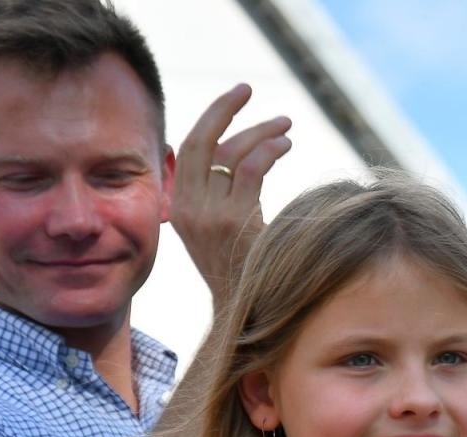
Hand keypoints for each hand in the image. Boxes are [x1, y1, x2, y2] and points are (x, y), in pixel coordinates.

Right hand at [172, 84, 291, 307]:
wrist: (248, 318)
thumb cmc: (245, 277)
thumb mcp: (220, 235)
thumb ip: (218, 198)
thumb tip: (225, 160)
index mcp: (180, 209)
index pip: (189, 150)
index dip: (209, 120)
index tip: (233, 100)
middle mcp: (188, 210)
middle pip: (201, 142)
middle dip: (224, 109)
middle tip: (247, 88)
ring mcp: (210, 216)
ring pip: (230, 153)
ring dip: (260, 132)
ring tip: (286, 126)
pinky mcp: (235, 222)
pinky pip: (248, 170)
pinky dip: (267, 151)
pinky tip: (284, 146)